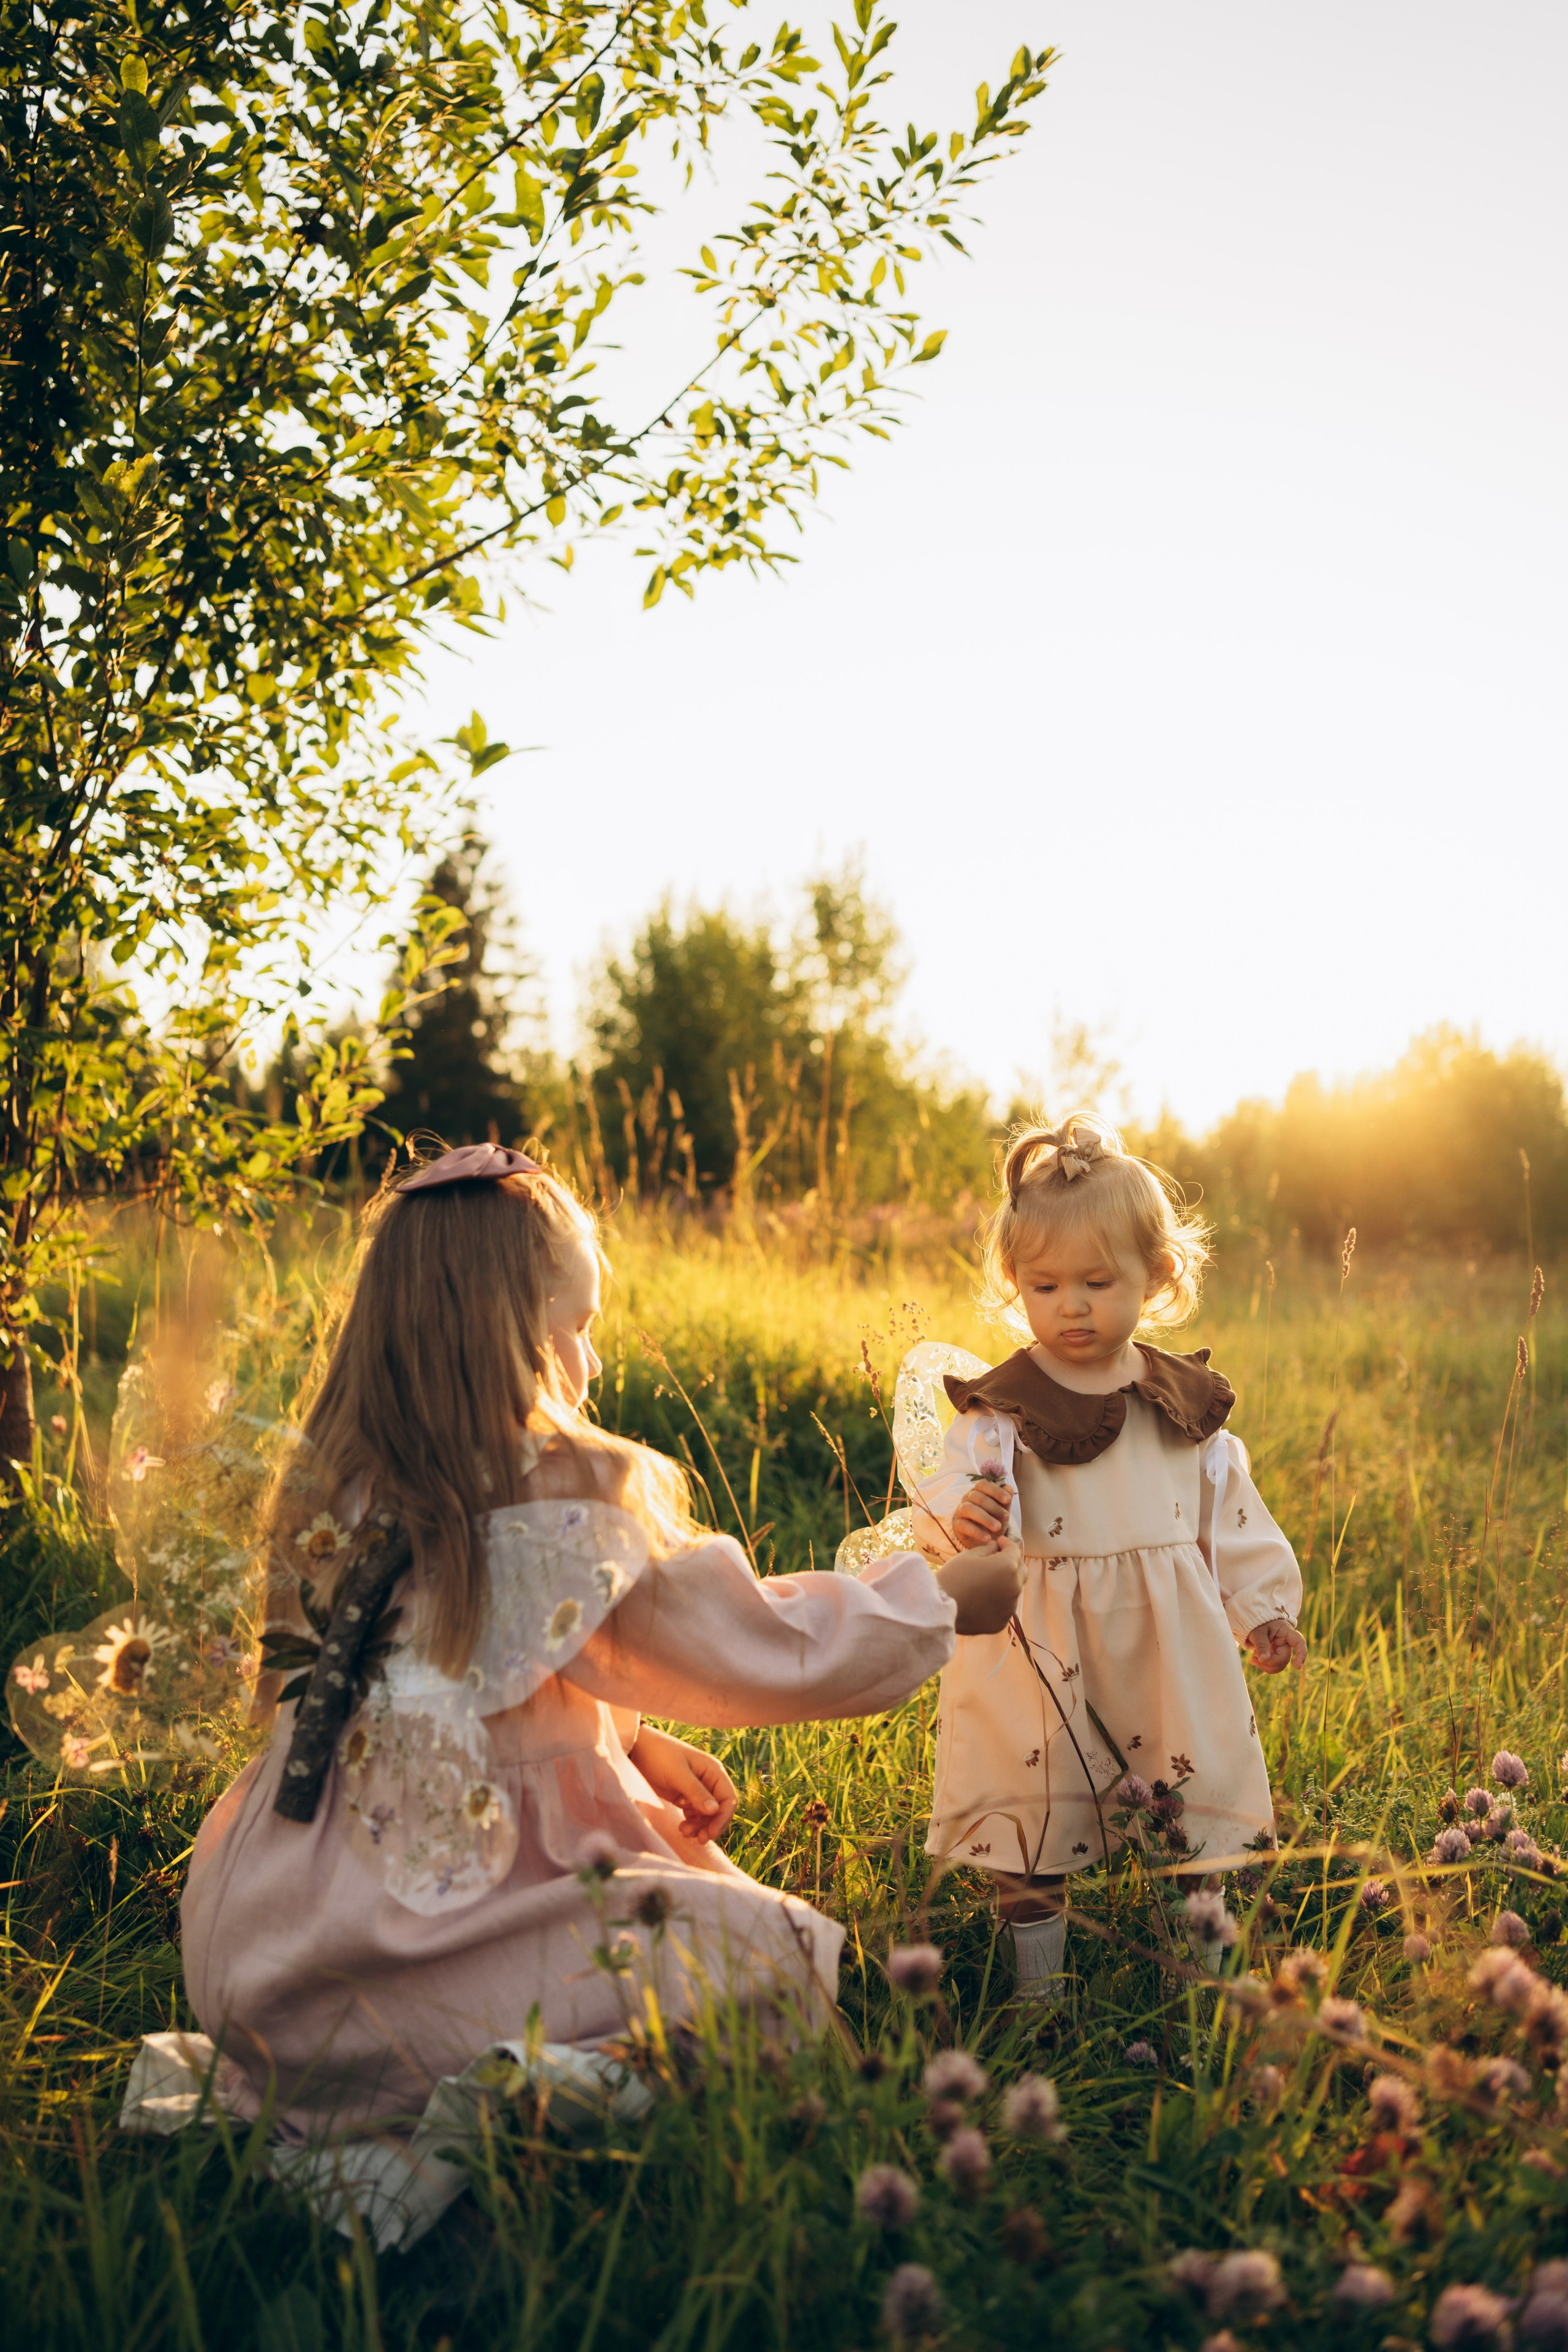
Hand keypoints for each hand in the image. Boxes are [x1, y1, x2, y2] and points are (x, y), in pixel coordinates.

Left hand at [629, 1724, 737, 1843]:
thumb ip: (696, 1792)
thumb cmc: (659, 1756)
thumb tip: (715, 1811)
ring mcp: (696, 1790)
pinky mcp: (684, 1797)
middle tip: (699, 1839)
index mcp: (713, 1771)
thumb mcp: (678, 1774)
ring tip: (684, 1832)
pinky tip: (682, 1827)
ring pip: (707, 1815)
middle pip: (719, 1810)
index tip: (711, 1833)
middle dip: (710, 1825)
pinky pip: (695, 1815)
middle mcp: (708, 1781)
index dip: (723, 1817)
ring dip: (700, 1826)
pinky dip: (692, 1823)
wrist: (636, 1751)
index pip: (728, 1798)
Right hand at [937, 1538, 1022, 1635]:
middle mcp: (1014, 1587)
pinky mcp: (1002, 1622)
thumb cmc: (953, 1577)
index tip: (998, 1542)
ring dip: (1006, 1582)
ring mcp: (1009, 1607)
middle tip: (997, 1560)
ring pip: (1013, 1590)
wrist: (940, 1609)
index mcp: (1008, 1567)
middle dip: (1012, 1562)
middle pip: (1021, 1570)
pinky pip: (1005, 1607)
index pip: (1014, 1550)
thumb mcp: (969, 1555)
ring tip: (988, 1581)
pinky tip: (983, 1598)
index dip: (1006, 1543)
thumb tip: (996, 1547)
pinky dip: (999, 1600)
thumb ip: (988, 1549)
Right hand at [951, 1476, 1013, 1549]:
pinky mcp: (956, 1525)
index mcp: (978, 1491)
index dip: (995, 1490)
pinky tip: (988, 1538)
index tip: (1008, 1499)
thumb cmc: (994, 1520)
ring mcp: (960, 1511)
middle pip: (978, 1497)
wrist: (986, 1540)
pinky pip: (964, 1525)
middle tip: (1006, 1517)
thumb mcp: (1002, 1512)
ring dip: (985, 1518)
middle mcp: (967, 1498)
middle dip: (994, 1507)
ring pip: (969, 1509)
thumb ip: (1005, 1500)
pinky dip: (977, 1532)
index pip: (983, 1484)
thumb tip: (1009, 1488)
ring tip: (997, 1527)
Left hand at [1246, 1618, 1306, 1673]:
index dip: (1301, 1654)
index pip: (1299, 1642)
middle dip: (1269, 1661)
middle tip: (1254, 1657)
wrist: (1255, 1624)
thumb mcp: (1257, 1632)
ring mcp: (1283, 1650)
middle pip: (1284, 1658)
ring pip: (1280, 1665)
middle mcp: (1287, 1642)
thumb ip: (1261, 1645)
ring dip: (1266, 1666)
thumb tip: (1264, 1659)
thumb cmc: (1258, 1624)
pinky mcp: (1277, 1656)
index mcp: (1286, 1631)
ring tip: (1253, 1658)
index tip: (1297, 1667)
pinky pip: (1275, 1666)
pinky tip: (1256, 1661)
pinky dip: (1265, 1666)